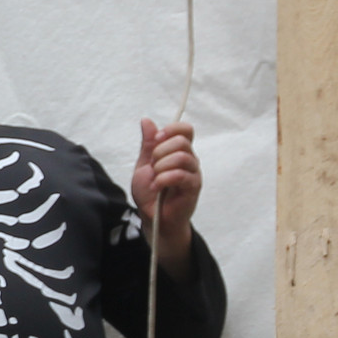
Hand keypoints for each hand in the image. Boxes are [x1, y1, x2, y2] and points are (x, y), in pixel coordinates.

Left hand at [130, 118, 202, 271]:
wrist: (152, 217)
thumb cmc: (150, 193)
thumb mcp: (143, 165)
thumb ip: (147, 144)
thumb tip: (146, 120)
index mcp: (178, 152)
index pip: (186, 130)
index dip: (171, 130)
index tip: (156, 140)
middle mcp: (189, 160)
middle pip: (182, 141)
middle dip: (160, 152)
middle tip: (152, 167)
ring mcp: (193, 173)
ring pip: (181, 157)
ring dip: (161, 167)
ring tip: (155, 179)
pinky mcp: (193, 188)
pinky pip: (181, 175)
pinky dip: (164, 179)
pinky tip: (157, 188)